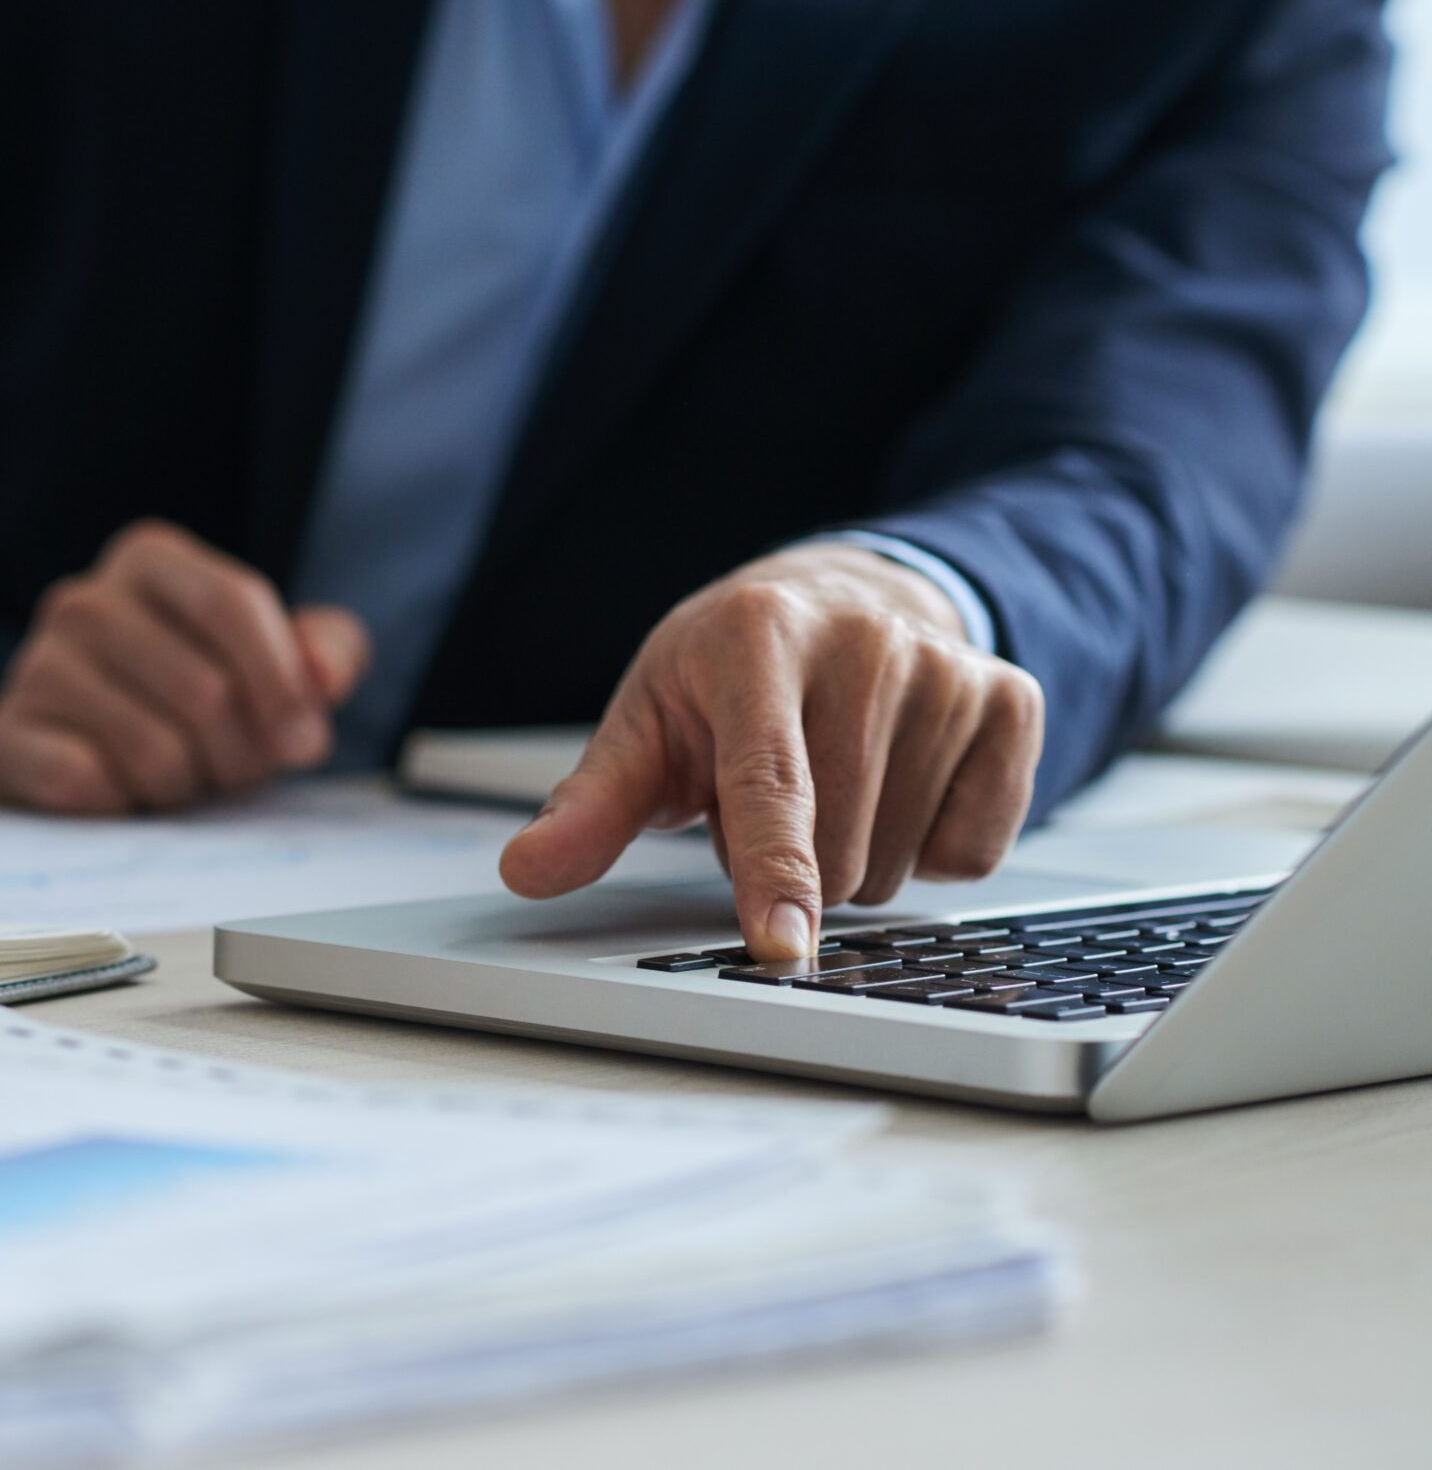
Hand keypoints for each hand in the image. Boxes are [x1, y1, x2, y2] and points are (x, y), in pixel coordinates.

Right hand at [0, 520, 369, 813]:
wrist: (100, 759)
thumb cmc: (200, 703)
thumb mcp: (279, 665)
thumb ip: (326, 653)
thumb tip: (325, 678)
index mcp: (150, 558)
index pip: (232, 604)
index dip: (281, 684)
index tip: (304, 740)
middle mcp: (83, 600)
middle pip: (203, 688)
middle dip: (241, 754)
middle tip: (236, 771)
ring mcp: (34, 664)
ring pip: (152, 749)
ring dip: (185, 786)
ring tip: (180, 779)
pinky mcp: (3, 733)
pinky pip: (87, 782)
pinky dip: (123, 804)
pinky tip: (122, 791)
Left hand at [498, 544, 1042, 959]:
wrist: (840, 595)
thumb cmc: (727, 673)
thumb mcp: (648, 723)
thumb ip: (591, 804)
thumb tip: (528, 869)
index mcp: (757, 639)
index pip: (770, 782)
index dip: (772, 873)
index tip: (780, 946)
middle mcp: (865, 643)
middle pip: (839, 846)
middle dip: (792, 866)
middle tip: (769, 800)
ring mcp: (950, 669)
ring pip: (905, 859)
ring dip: (857, 859)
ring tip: (830, 786)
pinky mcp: (1014, 701)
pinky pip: (977, 848)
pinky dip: (932, 846)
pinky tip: (900, 785)